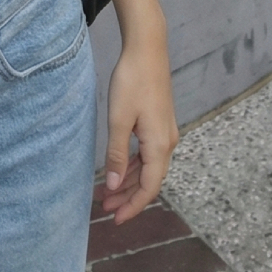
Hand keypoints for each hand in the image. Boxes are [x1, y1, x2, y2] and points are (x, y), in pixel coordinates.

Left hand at [102, 36, 178, 224]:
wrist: (147, 51)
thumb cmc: (132, 82)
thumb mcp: (118, 120)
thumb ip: (116, 154)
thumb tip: (113, 186)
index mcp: (159, 145)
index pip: (148, 187)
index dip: (133, 206)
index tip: (116, 220)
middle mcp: (167, 143)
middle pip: (148, 180)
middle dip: (127, 196)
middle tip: (104, 208)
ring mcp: (165, 133)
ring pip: (147, 167)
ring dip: (128, 181)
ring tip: (107, 193)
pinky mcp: (159, 123)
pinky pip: (147, 153)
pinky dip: (132, 164)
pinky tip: (119, 169)